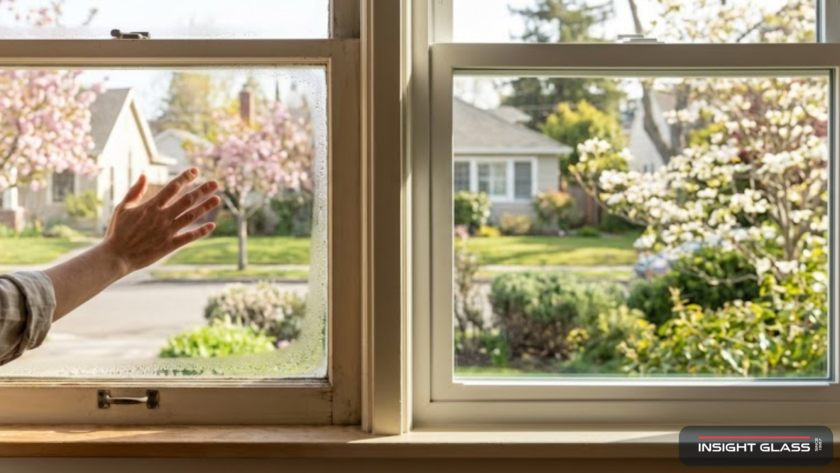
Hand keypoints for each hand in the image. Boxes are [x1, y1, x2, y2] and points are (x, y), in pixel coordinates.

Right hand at [101, 168, 221, 273]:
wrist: (117, 256)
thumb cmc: (118, 231)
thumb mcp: (122, 208)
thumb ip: (135, 191)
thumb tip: (144, 175)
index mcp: (151, 206)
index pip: (172, 187)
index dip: (185, 178)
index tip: (195, 170)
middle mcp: (162, 217)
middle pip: (187, 200)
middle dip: (202, 190)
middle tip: (215, 183)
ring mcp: (167, 231)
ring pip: (191, 216)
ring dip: (205, 207)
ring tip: (217, 199)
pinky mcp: (169, 245)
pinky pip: (188, 237)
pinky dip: (200, 232)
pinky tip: (212, 225)